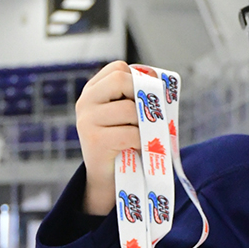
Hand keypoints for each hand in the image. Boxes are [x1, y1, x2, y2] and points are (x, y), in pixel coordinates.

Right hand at [76, 60, 139, 215]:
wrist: (108, 179)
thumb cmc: (125, 145)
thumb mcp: (128, 117)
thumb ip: (137, 98)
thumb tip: (162, 84)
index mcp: (93, 91)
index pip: (118, 68)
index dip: (140, 76)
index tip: (151, 93)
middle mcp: (86, 101)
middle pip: (121, 80)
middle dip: (142, 96)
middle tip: (149, 116)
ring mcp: (87, 120)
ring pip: (129, 109)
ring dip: (144, 124)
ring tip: (143, 136)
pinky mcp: (95, 141)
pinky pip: (130, 133)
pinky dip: (141, 141)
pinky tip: (139, 148)